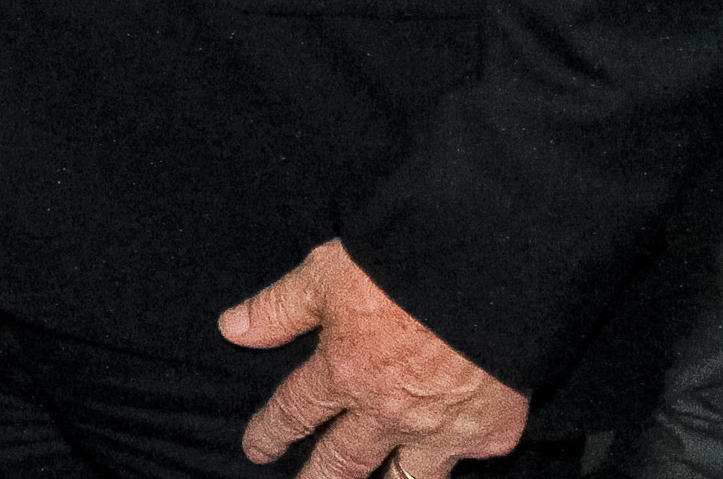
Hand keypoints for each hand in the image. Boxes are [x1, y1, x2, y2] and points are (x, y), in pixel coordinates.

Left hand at [221, 239, 525, 477]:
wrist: (485, 272)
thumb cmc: (400, 264)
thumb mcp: (323, 275)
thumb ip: (278, 309)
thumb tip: (231, 329)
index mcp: (342, 373)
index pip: (294, 413)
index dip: (271, 433)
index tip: (258, 449)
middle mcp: (387, 412)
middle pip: (343, 462)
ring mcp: (441, 430)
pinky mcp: (491, 432)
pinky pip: (468, 457)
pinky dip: (456, 456)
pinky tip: (449, 457)